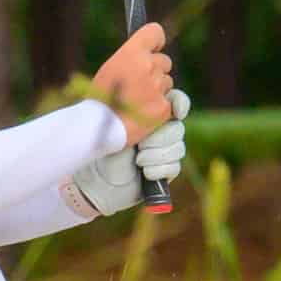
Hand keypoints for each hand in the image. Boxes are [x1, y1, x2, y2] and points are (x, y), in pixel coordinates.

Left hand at [68, 90, 188, 218]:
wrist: (100, 180)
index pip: (175, 100)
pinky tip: (145, 173)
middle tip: (140, 145)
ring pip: (178, 148)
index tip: (176, 111)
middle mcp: (162, 130)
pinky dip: (159, 170)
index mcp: (151, 113)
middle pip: (178, 128)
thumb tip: (151, 110)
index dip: (180, 103)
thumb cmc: (105, 149)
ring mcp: (167, 150)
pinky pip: (174, 167)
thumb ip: (136, 115)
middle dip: (159, 138)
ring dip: (155, 156)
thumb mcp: (117, 127)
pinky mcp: (168, 170)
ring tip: (137, 161)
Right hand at [90, 22, 175, 144]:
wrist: (98, 128)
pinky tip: (143, 113)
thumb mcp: (110, 69)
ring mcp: (158, 87)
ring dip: (157, 89)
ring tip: (136, 101)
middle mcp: (148, 66)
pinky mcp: (164, 107)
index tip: (154, 48)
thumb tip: (146, 56)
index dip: (156, 41)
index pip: (155, 32)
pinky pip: (169, 102)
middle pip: (165, 61)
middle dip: (156, 71)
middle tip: (138, 84)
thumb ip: (131, 59)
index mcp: (132, 52)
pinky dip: (159, 107)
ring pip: (167, 82)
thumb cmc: (100, 98)